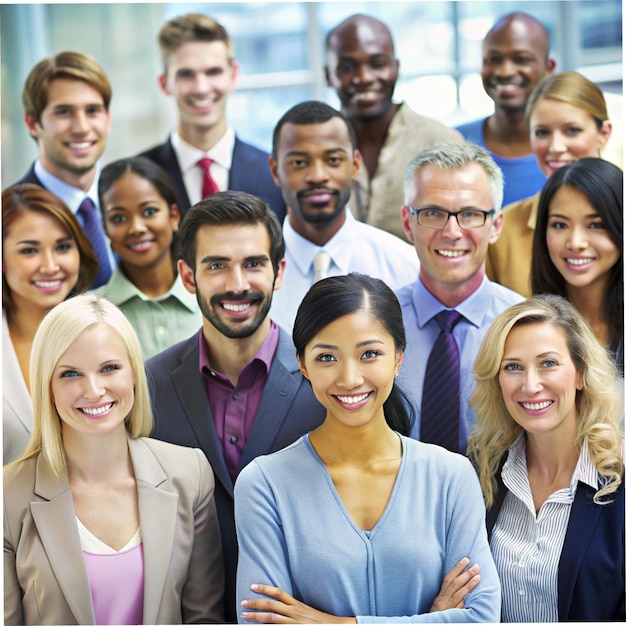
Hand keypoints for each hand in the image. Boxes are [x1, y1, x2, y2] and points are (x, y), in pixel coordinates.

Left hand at [241, 584, 355, 623]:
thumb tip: (280, 606)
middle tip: (242, 602)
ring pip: (271, 618)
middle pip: (271, 605)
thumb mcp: (307, 611)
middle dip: (255, 603)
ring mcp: (293, 623)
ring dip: (256, 616)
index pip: (278, 593)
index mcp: (297, 604)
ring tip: (245, 615)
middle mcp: (294, 612)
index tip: (253, 586)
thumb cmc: (321, 621)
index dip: (264, 588)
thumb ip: (293, 608)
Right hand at [430, 557, 479, 611]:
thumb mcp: (439, 604)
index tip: (466, 559)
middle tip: (476, 566)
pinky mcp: (451, 615)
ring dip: (469, 585)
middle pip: (455, 584)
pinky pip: (459, 608)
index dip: (457, 568)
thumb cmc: (435, 616)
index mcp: (440, 596)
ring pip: (458, 594)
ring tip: (478, 577)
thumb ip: (447, 596)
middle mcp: (443, 599)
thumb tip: (460, 588)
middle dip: (466, 574)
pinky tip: (473, 596)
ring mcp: (448, 607)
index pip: (449, 578)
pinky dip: (464, 601)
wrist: (430, 625)